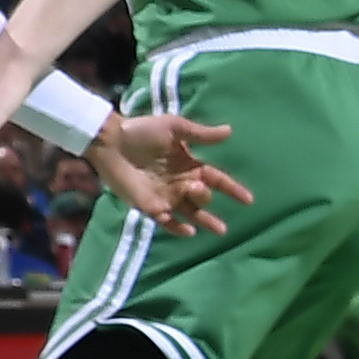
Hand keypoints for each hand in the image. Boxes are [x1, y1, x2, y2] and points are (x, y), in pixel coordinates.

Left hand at [89, 110, 248, 238]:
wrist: (110, 140)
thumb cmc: (142, 131)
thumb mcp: (174, 128)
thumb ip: (200, 134)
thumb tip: (229, 131)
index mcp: (190, 165)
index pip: (217, 179)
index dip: (232, 189)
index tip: (248, 200)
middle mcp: (181, 184)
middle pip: (203, 197)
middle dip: (206, 197)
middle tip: (198, 189)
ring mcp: (166, 196)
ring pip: (190, 212)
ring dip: (204, 219)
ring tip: (219, 228)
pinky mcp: (149, 206)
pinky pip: (167, 221)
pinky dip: (177, 227)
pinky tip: (189, 231)